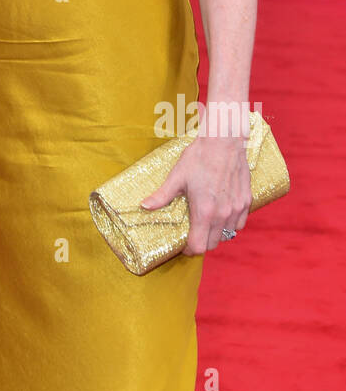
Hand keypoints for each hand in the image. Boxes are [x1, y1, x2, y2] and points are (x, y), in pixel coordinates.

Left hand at [140, 133, 251, 255]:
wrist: (224, 140)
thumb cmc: (199, 157)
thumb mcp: (177, 176)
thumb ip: (162, 195)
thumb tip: (144, 206)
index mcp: (205, 211)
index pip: (199, 246)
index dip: (189, 250)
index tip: (183, 245)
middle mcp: (223, 214)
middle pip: (213, 244)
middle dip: (201, 242)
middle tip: (192, 233)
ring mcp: (237, 208)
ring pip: (227, 234)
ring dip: (216, 234)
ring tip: (206, 224)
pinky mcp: (247, 200)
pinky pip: (239, 223)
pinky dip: (230, 224)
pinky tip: (221, 215)